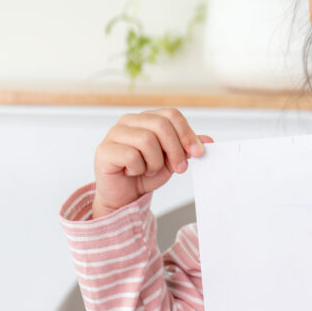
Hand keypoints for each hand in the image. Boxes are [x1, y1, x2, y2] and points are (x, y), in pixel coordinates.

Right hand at [92, 108, 212, 218]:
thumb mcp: (173, 160)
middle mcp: (129, 121)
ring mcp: (114, 133)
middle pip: (161, 125)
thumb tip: (207, 140)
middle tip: (179, 168)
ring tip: (149, 170)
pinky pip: (131, 156)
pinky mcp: (104, 150)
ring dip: (155, 162)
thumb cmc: (146, 174)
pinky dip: (138, 169)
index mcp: (146, 118)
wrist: (126, 196)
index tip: (197, 152)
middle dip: (175, 149)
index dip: (187, 133)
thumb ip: (188, 148)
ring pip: (146, 140)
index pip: (171, 115)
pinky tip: (133, 172)